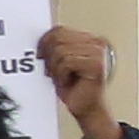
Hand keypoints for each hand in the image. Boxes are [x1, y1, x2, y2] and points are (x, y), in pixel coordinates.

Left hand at [38, 23, 120, 138]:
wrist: (85, 108)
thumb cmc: (74, 86)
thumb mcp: (59, 62)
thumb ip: (54, 47)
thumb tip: (40, 40)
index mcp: (89, 39)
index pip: (59, 30)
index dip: (44, 41)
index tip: (39, 54)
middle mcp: (97, 43)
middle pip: (58, 39)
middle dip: (49, 56)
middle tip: (52, 71)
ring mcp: (99, 53)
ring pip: (61, 51)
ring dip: (56, 68)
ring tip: (62, 78)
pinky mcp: (97, 65)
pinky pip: (67, 62)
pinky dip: (61, 75)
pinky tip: (67, 82)